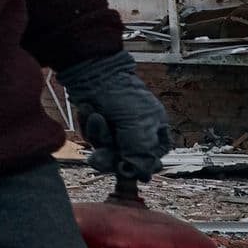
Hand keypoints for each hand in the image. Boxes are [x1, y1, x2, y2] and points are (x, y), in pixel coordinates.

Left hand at [58, 52, 171, 180]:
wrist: (93, 72)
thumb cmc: (122, 95)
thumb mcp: (139, 127)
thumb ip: (142, 155)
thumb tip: (140, 175)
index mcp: (157, 129)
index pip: (154, 159)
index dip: (141, 166)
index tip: (128, 168)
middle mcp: (138, 130)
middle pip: (126, 159)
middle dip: (112, 155)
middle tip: (102, 154)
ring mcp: (117, 128)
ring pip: (108, 150)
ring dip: (100, 137)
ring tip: (98, 117)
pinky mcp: (99, 124)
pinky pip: (94, 139)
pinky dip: (90, 127)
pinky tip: (91, 111)